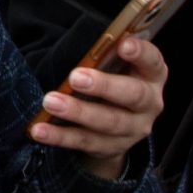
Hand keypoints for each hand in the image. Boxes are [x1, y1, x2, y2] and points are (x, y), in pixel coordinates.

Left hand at [31, 36, 168, 179]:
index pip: (152, 61)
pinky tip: (40, 129)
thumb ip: (106, 58)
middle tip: (75, 77)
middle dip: (103, 86)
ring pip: (107, 122)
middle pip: (132, 95)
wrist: (119, 126)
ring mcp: (133, 129)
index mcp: (152, 75)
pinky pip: (85, 142)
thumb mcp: (117, 67)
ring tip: (50, 102)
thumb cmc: (115, 81)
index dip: (140, 52)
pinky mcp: (112, 148)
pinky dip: (60, 136)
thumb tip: (82, 50)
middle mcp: (149, 103)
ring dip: (77, 112)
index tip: (123, 44)